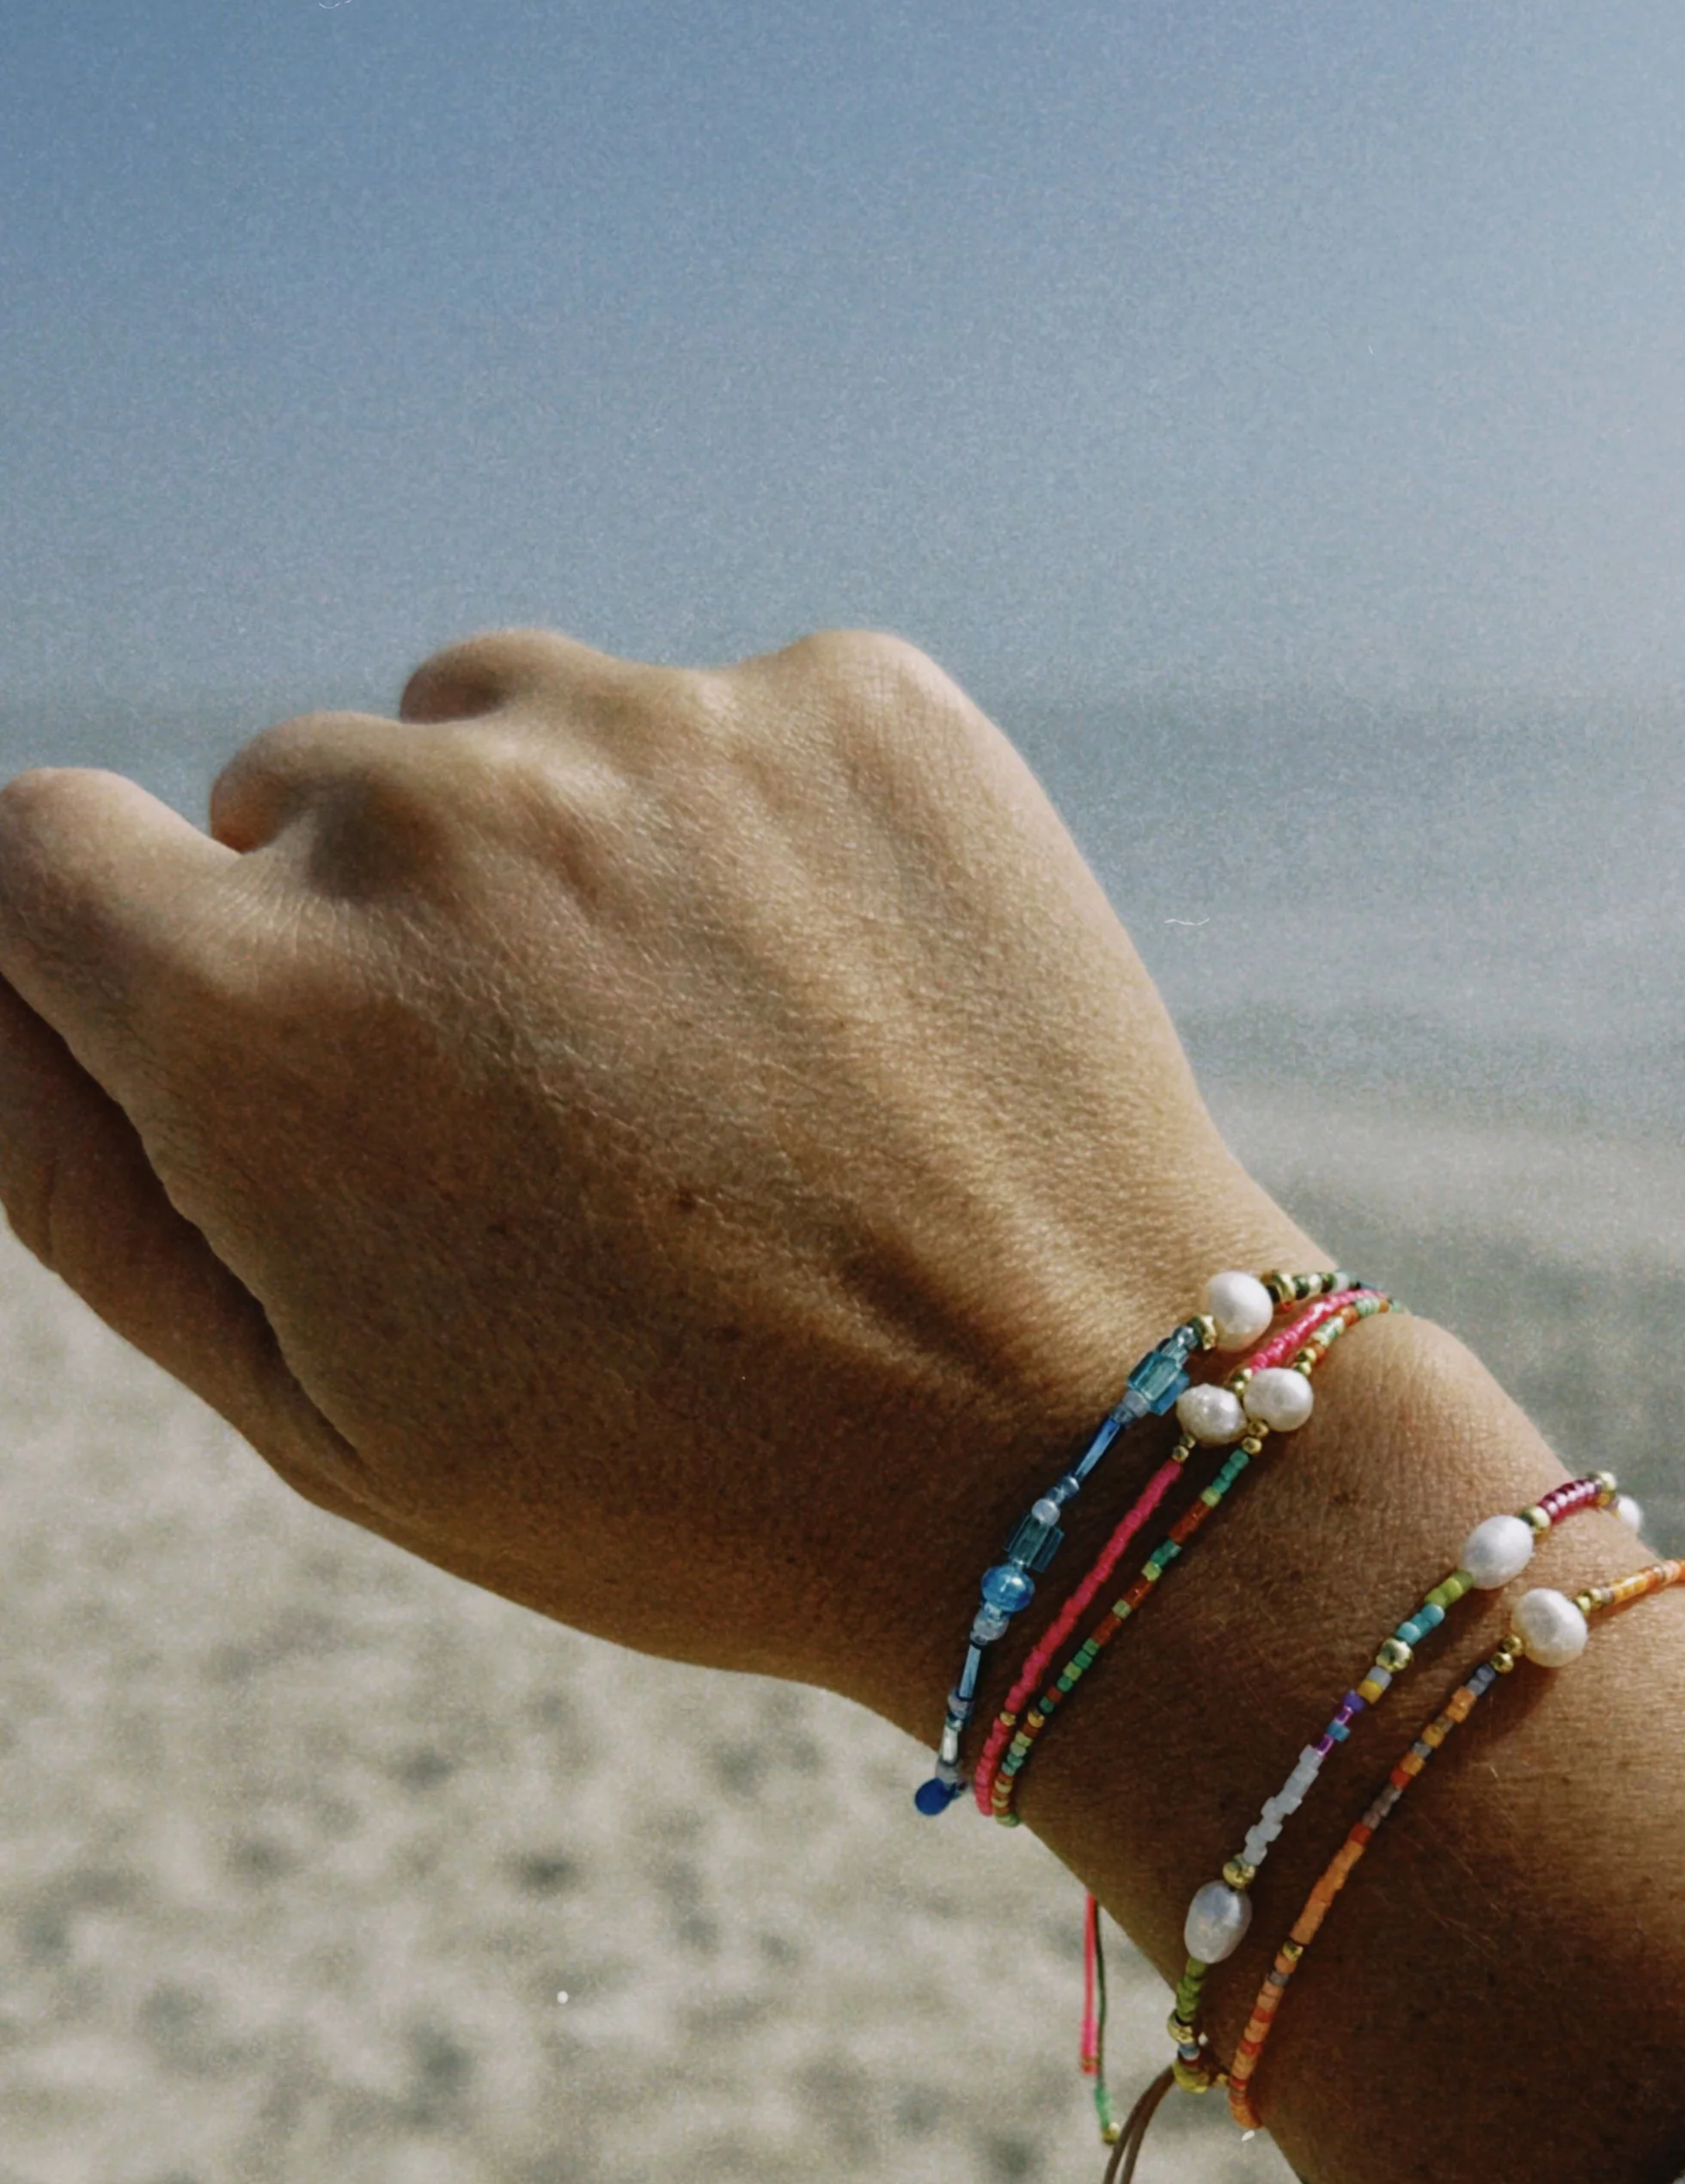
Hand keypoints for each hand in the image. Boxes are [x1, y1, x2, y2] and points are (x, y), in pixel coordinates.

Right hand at [0, 629, 1310, 1715]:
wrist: (1081, 1452)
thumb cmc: (681, 1481)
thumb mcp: (326, 1415)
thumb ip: (88, 1181)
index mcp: (254, 1011)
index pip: (31, 850)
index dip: (115, 960)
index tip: (242, 1055)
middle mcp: (433, 816)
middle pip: (290, 802)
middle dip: (360, 944)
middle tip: (545, 1148)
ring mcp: (663, 732)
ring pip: (495, 737)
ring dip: (545, 867)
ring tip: (699, 1082)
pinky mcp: (858, 702)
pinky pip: (710, 722)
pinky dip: (744, 840)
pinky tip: (835, 1020)